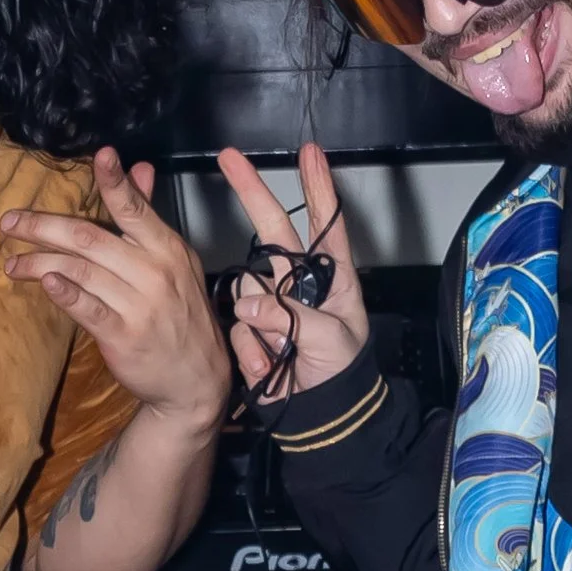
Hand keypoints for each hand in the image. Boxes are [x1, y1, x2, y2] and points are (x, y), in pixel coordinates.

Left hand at [1, 148, 231, 426]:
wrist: (196, 381)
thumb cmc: (180, 315)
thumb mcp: (176, 262)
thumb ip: (149, 216)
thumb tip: (141, 168)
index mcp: (166, 249)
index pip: (135, 209)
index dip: (116, 181)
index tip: (100, 155)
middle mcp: (154, 272)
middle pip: (90, 238)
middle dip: (43, 227)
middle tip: (9, 223)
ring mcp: (139, 305)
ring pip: (81, 271)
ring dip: (40, 262)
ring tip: (13, 264)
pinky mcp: (123, 336)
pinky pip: (88, 309)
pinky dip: (65, 293)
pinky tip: (45, 282)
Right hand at [217, 143, 372, 400]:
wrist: (321, 417)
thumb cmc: (341, 374)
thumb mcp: (330, 340)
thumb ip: (290, 316)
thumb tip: (249, 305)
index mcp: (333, 280)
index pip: (326, 224)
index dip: (318, 188)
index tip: (310, 153)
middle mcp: (299, 284)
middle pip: (273, 230)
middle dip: (252, 192)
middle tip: (230, 157)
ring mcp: (272, 305)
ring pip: (248, 291)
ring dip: (264, 323)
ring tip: (287, 353)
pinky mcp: (250, 330)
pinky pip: (239, 327)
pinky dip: (253, 348)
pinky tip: (272, 365)